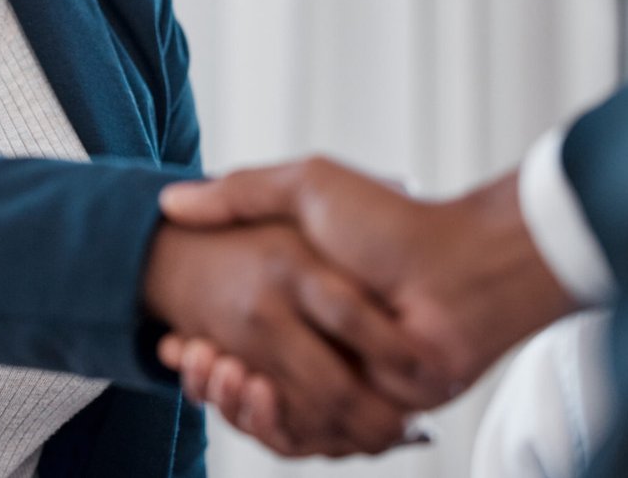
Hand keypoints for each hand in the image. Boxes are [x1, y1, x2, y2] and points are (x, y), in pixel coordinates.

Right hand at [157, 159, 578, 444]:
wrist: (457, 268)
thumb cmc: (389, 222)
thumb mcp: (307, 188)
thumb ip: (242, 193)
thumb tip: (171, 202)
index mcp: (302, 304)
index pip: (233, 341)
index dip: (197, 347)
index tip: (173, 338)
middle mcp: (319, 348)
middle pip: (241, 383)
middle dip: (206, 374)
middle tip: (186, 355)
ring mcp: (340, 382)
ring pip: (264, 415)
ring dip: (230, 398)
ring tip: (212, 368)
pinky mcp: (360, 413)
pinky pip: (302, 439)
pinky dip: (268, 423)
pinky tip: (245, 388)